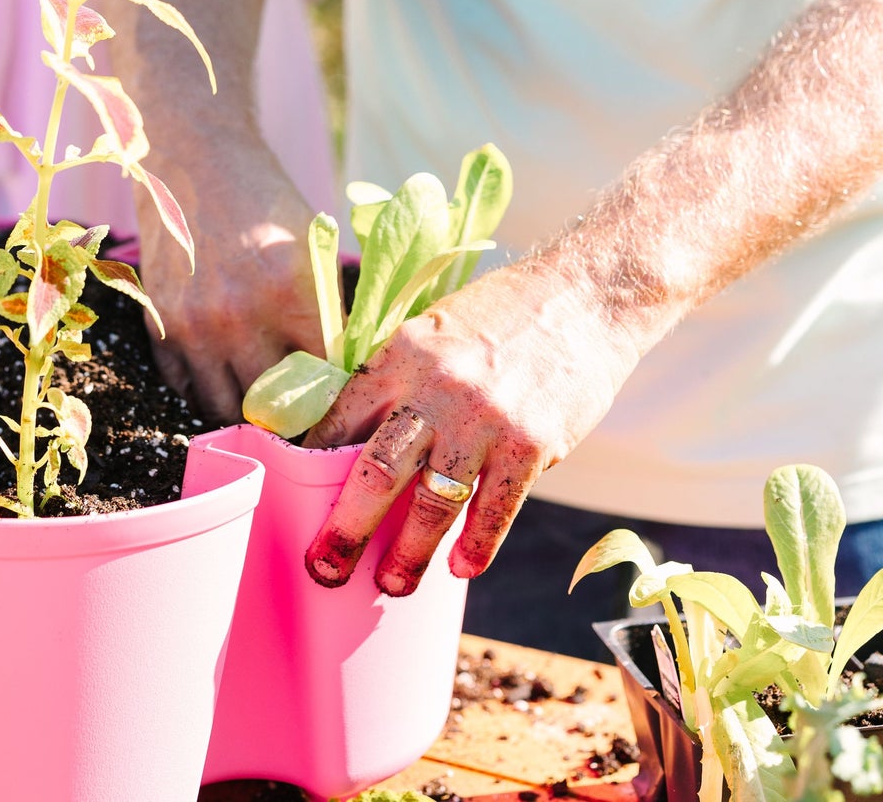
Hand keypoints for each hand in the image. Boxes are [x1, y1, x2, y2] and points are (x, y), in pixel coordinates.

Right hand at [135, 135, 323, 422]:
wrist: (196, 159)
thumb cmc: (264, 201)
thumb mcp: (310, 247)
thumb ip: (326, 311)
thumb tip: (342, 372)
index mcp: (291, 293)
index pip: (324, 379)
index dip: (334, 395)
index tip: (338, 404)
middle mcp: (239, 316)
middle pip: (273, 405)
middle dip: (290, 413)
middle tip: (300, 412)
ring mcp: (193, 325)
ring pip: (224, 407)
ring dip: (244, 408)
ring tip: (260, 399)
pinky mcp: (159, 323)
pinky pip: (184, 386)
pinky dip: (204, 388)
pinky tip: (223, 371)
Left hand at [301, 259, 641, 596]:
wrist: (586, 296)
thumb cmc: (505, 313)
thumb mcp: (438, 326)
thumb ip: (403, 375)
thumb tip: (362, 430)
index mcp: (403, 353)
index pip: (343, 418)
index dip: (314, 463)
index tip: (296, 496)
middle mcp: (437, 387)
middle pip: (375, 471)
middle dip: (344, 529)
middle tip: (324, 567)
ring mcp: (485, 419)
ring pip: (431, 504)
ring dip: (407, 554)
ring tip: (391, 585)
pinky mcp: (531, 444)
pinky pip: (494, 510)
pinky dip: (476, 547)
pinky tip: (460, 569)